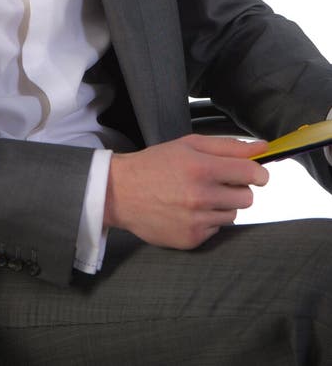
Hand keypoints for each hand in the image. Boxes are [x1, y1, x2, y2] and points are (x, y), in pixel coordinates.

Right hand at [104, 134, 269, 248]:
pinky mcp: (192, 239)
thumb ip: (228, 146)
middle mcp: (201, 196)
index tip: (255, 173)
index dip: (258, 172)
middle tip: (217, 182)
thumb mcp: (188, 145)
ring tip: (198, 196)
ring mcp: (197, 220)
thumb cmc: (155, 164)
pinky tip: (188, 211)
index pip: (251, 174)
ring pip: (233, 214)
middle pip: (247, 198)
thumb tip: (263, 148)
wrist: (120, 192)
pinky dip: (208, 220)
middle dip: (237, 189)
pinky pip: (217, 229)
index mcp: (201, 168)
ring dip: (222, 205)